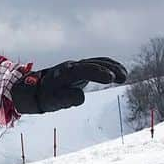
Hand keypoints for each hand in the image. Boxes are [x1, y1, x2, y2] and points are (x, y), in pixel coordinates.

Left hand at [11, 57, 127, 114]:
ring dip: (112, 67)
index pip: (84, 70)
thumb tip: (81, 96)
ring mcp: (78, 66)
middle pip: (93, 63)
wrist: (38, 89)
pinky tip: (120, 73)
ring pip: (97, 62)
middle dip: (108, 69)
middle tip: (122, 78)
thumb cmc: (47, 96)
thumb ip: (67, 99)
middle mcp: (73, 66)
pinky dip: (110, 66)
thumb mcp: (54, 102)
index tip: (110, 79)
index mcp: (66, 73)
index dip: (98, 73)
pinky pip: (98, 64)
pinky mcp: (83, 69)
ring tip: (124, 77)